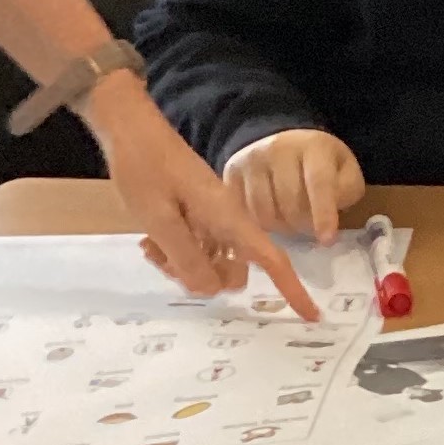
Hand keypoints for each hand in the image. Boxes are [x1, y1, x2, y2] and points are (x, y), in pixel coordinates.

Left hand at [82, 77, 317, 317]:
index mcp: (229, 218)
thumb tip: (209, 290)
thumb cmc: (145, 168)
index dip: (293, 289)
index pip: (272, 260)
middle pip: (233, 271)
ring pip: (210, 264)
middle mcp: (228, 220)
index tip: (312, 316)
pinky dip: (176, 253)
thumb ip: (186, 257)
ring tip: (151, 246)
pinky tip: (150, 241)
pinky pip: (196, 249)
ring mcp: (212, 218)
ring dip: (183, 265)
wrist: (131, 128)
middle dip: (203, 278)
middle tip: (165, 261)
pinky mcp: (197, 216)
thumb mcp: (159, 218)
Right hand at [225, 128, 365, 243]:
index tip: (327, 241)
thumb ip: (345, 191)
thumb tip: (328, 215)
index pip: (318, 183)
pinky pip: (244, 212)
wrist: (284, 143)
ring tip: (290, 222)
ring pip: (264, 212)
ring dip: (280, 227)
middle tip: (309, 227)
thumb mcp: (345, 172)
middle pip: (290, 203)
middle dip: (302, 224)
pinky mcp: (232, 173)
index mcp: (314, 146)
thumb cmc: (321, 164)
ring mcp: (251, 160)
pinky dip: (258, 224)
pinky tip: (270, 218)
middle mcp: (278, 148)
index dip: (323, 214)